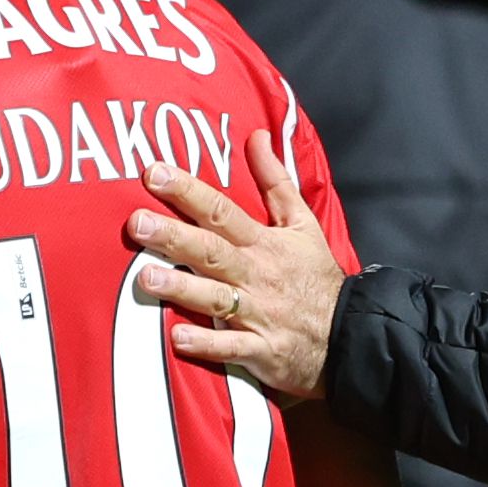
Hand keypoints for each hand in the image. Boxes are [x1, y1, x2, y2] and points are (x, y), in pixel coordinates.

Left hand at [125, 130, 344, 398]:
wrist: (350, 333)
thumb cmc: (316, 277)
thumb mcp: (303, 223)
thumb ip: (276, 181)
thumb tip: (257, 136)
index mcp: (263, 243)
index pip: (221, 211)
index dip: (188, 192)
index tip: (154, 173)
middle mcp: (256, 275)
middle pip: (211, 251)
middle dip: (174, 236)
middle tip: (137, 223)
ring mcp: (258, 314)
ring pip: (215, 298)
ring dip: (181, 289)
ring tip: (145, 277)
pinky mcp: (262, 350)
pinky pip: (232, 348)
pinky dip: (207, 345)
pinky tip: (178, 338)